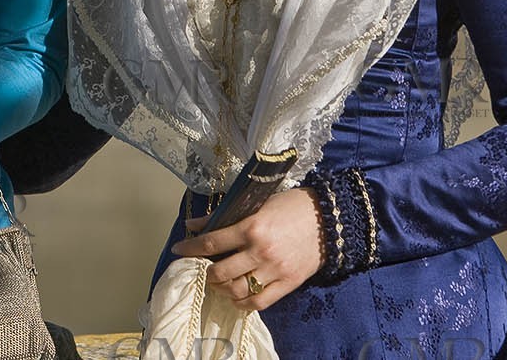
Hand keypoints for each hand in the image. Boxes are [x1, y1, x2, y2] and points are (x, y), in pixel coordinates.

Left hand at [169, 188, 323, 309]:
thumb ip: (224, 216)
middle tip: (203, 269)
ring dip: (221, 289)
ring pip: (237, 290)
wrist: (328, 219)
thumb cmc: (290, 206)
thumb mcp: (256, 203)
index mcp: (251, 226)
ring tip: (218, 283)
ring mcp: (275, 269)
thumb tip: (193, 224)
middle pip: (221, 272)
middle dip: (206, 273)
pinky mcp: (288, 283)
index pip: (211, 243)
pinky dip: (243, 303)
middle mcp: (260, 251)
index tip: (178, 250)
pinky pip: (259, 302)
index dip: (190, 248)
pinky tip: (236, 297)